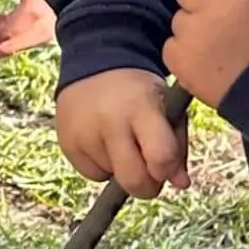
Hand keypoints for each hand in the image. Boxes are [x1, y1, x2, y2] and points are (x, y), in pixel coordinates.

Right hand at [56, 68, 188, 198]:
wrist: (94, 62)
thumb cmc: (139, 91)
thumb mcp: (166, 106)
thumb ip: (177, 145)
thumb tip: (181, 184)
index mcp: (140, 107)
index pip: (160, 157)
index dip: (167, 170)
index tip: (165, 166)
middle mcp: (109, 121)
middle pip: (133, 180)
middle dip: (147, 186)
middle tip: (148, 171)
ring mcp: (84, 134)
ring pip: (113, 178)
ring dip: (122, 169)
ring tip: (121, 140)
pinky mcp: (67, 143)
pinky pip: (92, 175)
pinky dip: (102, 166)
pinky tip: (104, 142)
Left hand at [163, 0, 248, 108]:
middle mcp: (212, 6)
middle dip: (198, 0)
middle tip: (217, 19)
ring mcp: (192, 33)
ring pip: (178, 19)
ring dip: (192, 28)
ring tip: (215, 46)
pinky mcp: (179, 58)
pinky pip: (171, 45)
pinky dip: (184, 52)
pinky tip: (204, 62)